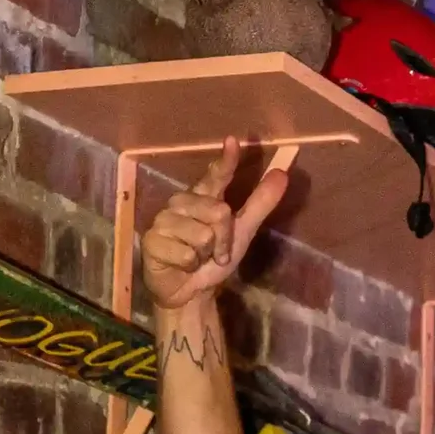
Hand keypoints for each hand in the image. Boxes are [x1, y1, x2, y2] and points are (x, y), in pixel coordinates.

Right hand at [140, 142, 289, 318]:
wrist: (190, 292)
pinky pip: (185, 253)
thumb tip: (282, 173)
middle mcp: (181, 202)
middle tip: (217, 253)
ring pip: (202, 234)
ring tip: (197, 259)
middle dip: (224, 239)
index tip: (233, 141)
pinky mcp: (152, 240)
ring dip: (206, 255)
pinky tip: (181, 265)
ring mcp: (163, 220)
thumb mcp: (242, 232)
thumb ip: (260, 203)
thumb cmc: (212, 259)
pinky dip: (189, 265)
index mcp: (202, 196)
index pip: (216, 175)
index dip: (225, 160)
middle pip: (218, 212)